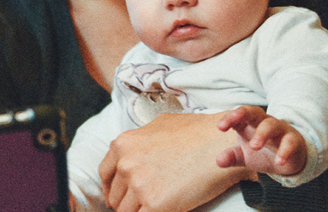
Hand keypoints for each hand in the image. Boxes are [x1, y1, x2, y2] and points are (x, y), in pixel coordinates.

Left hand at [100, 112, 249, 211]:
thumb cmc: (198, 132)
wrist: (223, 144)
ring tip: (148, 209)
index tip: (118, 196)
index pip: (105, 174)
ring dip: (136, 211)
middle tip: (138, 206)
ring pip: (125, 211)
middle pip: (115, 195)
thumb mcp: (160, 125)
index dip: (112, 188)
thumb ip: (141, 139)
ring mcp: (139, 184)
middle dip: (125, 202)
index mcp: (123, 144)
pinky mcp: (155, 203)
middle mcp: (126, 164)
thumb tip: (134, 151)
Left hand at [216, 105, 306, 176]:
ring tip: (255, 146)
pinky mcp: (294, 140)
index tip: (220, 127)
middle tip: (234, 123)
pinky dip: (284, 151)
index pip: (238, 116)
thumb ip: (233, 157)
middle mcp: (264, 123)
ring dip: (262, 134)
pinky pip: (290, 142)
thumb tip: (218, 161)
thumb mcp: (245, 157)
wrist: (290, 160)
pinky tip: (279, 162)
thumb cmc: (264, 152)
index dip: (229, 118)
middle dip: (243, 114)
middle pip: (254, 112)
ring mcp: (280, 130)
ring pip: (271, 125)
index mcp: (249, 124)